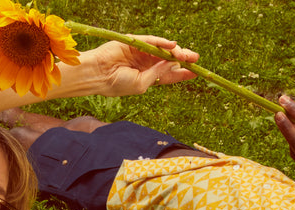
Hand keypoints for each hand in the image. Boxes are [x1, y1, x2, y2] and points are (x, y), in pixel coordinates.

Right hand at [79, 36, 198, 96]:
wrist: (98, 75)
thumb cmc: (117, 84)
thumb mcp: (142, 84)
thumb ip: (158, 74)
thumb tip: (173, 63)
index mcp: (149, 77)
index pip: (169, 74)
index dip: (183, 73)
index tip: (196, 72)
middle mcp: (147, 63)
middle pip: (169, 60)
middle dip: (183, 59)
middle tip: (195, 59)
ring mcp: (141, 52)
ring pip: (163, 50)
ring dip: (176, 52)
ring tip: (185, 55)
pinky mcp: (135, 42)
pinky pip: (152, 41)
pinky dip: (163, 42)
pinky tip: (172, 45)